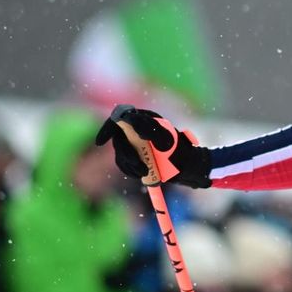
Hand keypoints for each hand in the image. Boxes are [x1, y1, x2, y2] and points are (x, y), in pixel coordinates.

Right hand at [94, 106, 210, 188]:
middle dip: (126, 154)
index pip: (120, 117)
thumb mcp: (168, 138)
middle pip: (118, 138)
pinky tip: (142, 174)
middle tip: (140, 166)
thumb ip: (149, 128)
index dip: (107, 128)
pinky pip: (125, 164)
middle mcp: (138, 130)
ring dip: (130, 165)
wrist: (190, 167)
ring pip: (120, 153)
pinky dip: (131, 170)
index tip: (101, 142)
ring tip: (146, 172)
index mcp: (145, 119)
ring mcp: (136, 143)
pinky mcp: (136, 157)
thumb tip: (130, 120)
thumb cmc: (181, 150)